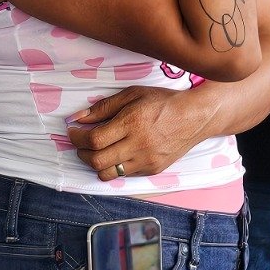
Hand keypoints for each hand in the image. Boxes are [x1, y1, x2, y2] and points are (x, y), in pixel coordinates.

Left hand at [67, 86, 211, 180]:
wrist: (195, 116)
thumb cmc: (163, 101)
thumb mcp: (133, 94)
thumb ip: (103, 107)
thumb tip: (77, 118)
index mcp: (132, 122)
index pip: (93, 140)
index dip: (77, 138)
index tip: (73, 131)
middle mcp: (138, 144)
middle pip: (96, 160)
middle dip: (81, 153)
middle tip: (81, 143)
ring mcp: (146, 159)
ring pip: (108, 173)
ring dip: (95, 163)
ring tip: (97, 152)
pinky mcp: (153, 169)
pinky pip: (124, 175)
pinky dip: (114, 166)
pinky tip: (117, 154)